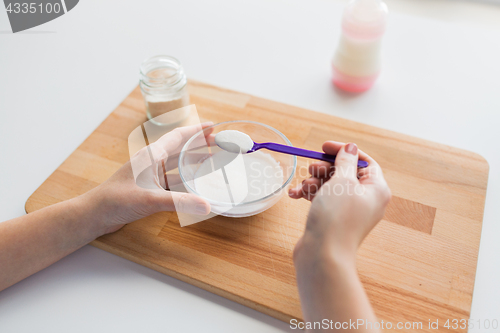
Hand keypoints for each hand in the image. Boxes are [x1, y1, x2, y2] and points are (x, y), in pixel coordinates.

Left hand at [82, 122, 213, 235]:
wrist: (95, 214)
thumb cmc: (116, 200)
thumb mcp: (150, 199)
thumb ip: (180, 202)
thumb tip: (206, 206)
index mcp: (151, 155)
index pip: (178, 136)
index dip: (196, 130)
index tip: (213, 126)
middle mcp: (151, 161)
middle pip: (180, 148)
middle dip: (199, 145)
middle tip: (219, 144)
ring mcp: (149, 175)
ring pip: (176, 164)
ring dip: (193, 161)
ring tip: (212, 161)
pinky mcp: (148, 187)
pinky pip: (172, 179)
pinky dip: (185, 179)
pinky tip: (195, 184)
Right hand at [290, 141, 390, 263]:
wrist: (323, 255)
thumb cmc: (336, 216)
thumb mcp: (342, 181)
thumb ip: (345, 161)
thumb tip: (351, 148)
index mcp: (377, 189)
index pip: (364, 161)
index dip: (345, 151)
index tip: (324, 147)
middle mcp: (367, 200)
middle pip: (346, 173)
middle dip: (325, 168)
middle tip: (311, 168)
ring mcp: (350, 212)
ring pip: (331, 186)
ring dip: (314, 182)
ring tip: (302, 186)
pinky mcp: (334, 220)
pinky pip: (324, 200)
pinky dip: (310, 195)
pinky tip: (295, 195)